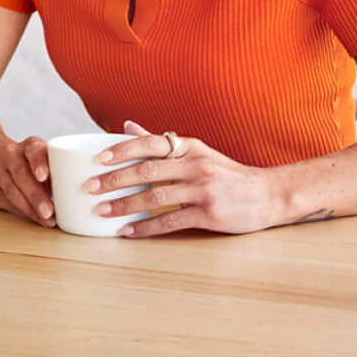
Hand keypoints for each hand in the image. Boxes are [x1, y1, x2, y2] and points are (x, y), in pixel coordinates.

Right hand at [0, 134, 53, 224]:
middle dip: (35, 195)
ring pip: (12, 190)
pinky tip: (35, 219)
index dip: (39, 163)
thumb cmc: (32, 162)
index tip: (44, 176)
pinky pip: (7, 201)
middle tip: (50, 211)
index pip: (33, 151)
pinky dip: (22, 212)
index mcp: (30, 146)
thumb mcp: (46, 157)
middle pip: (21, 174)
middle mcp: (11, 155)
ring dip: (30, 208)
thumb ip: (62, 169)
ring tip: (46, 219)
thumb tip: (88, 190)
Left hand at [87, 121, 279, 236]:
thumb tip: (126, 126)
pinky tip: (127, 231)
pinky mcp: (209, 214)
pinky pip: (170, 221)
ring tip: (101, 211)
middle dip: (114, 180)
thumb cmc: (227, 174)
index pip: (150, 144)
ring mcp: (203, 190)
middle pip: (147, 171)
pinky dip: (146, 228)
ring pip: (155, 198)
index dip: (121, 150)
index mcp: (190, 147)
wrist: (268, 195)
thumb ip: (161, 142)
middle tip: (88, 187)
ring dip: (124, 206)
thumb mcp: (197, 152)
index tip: (97, 159)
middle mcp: (195, 165)